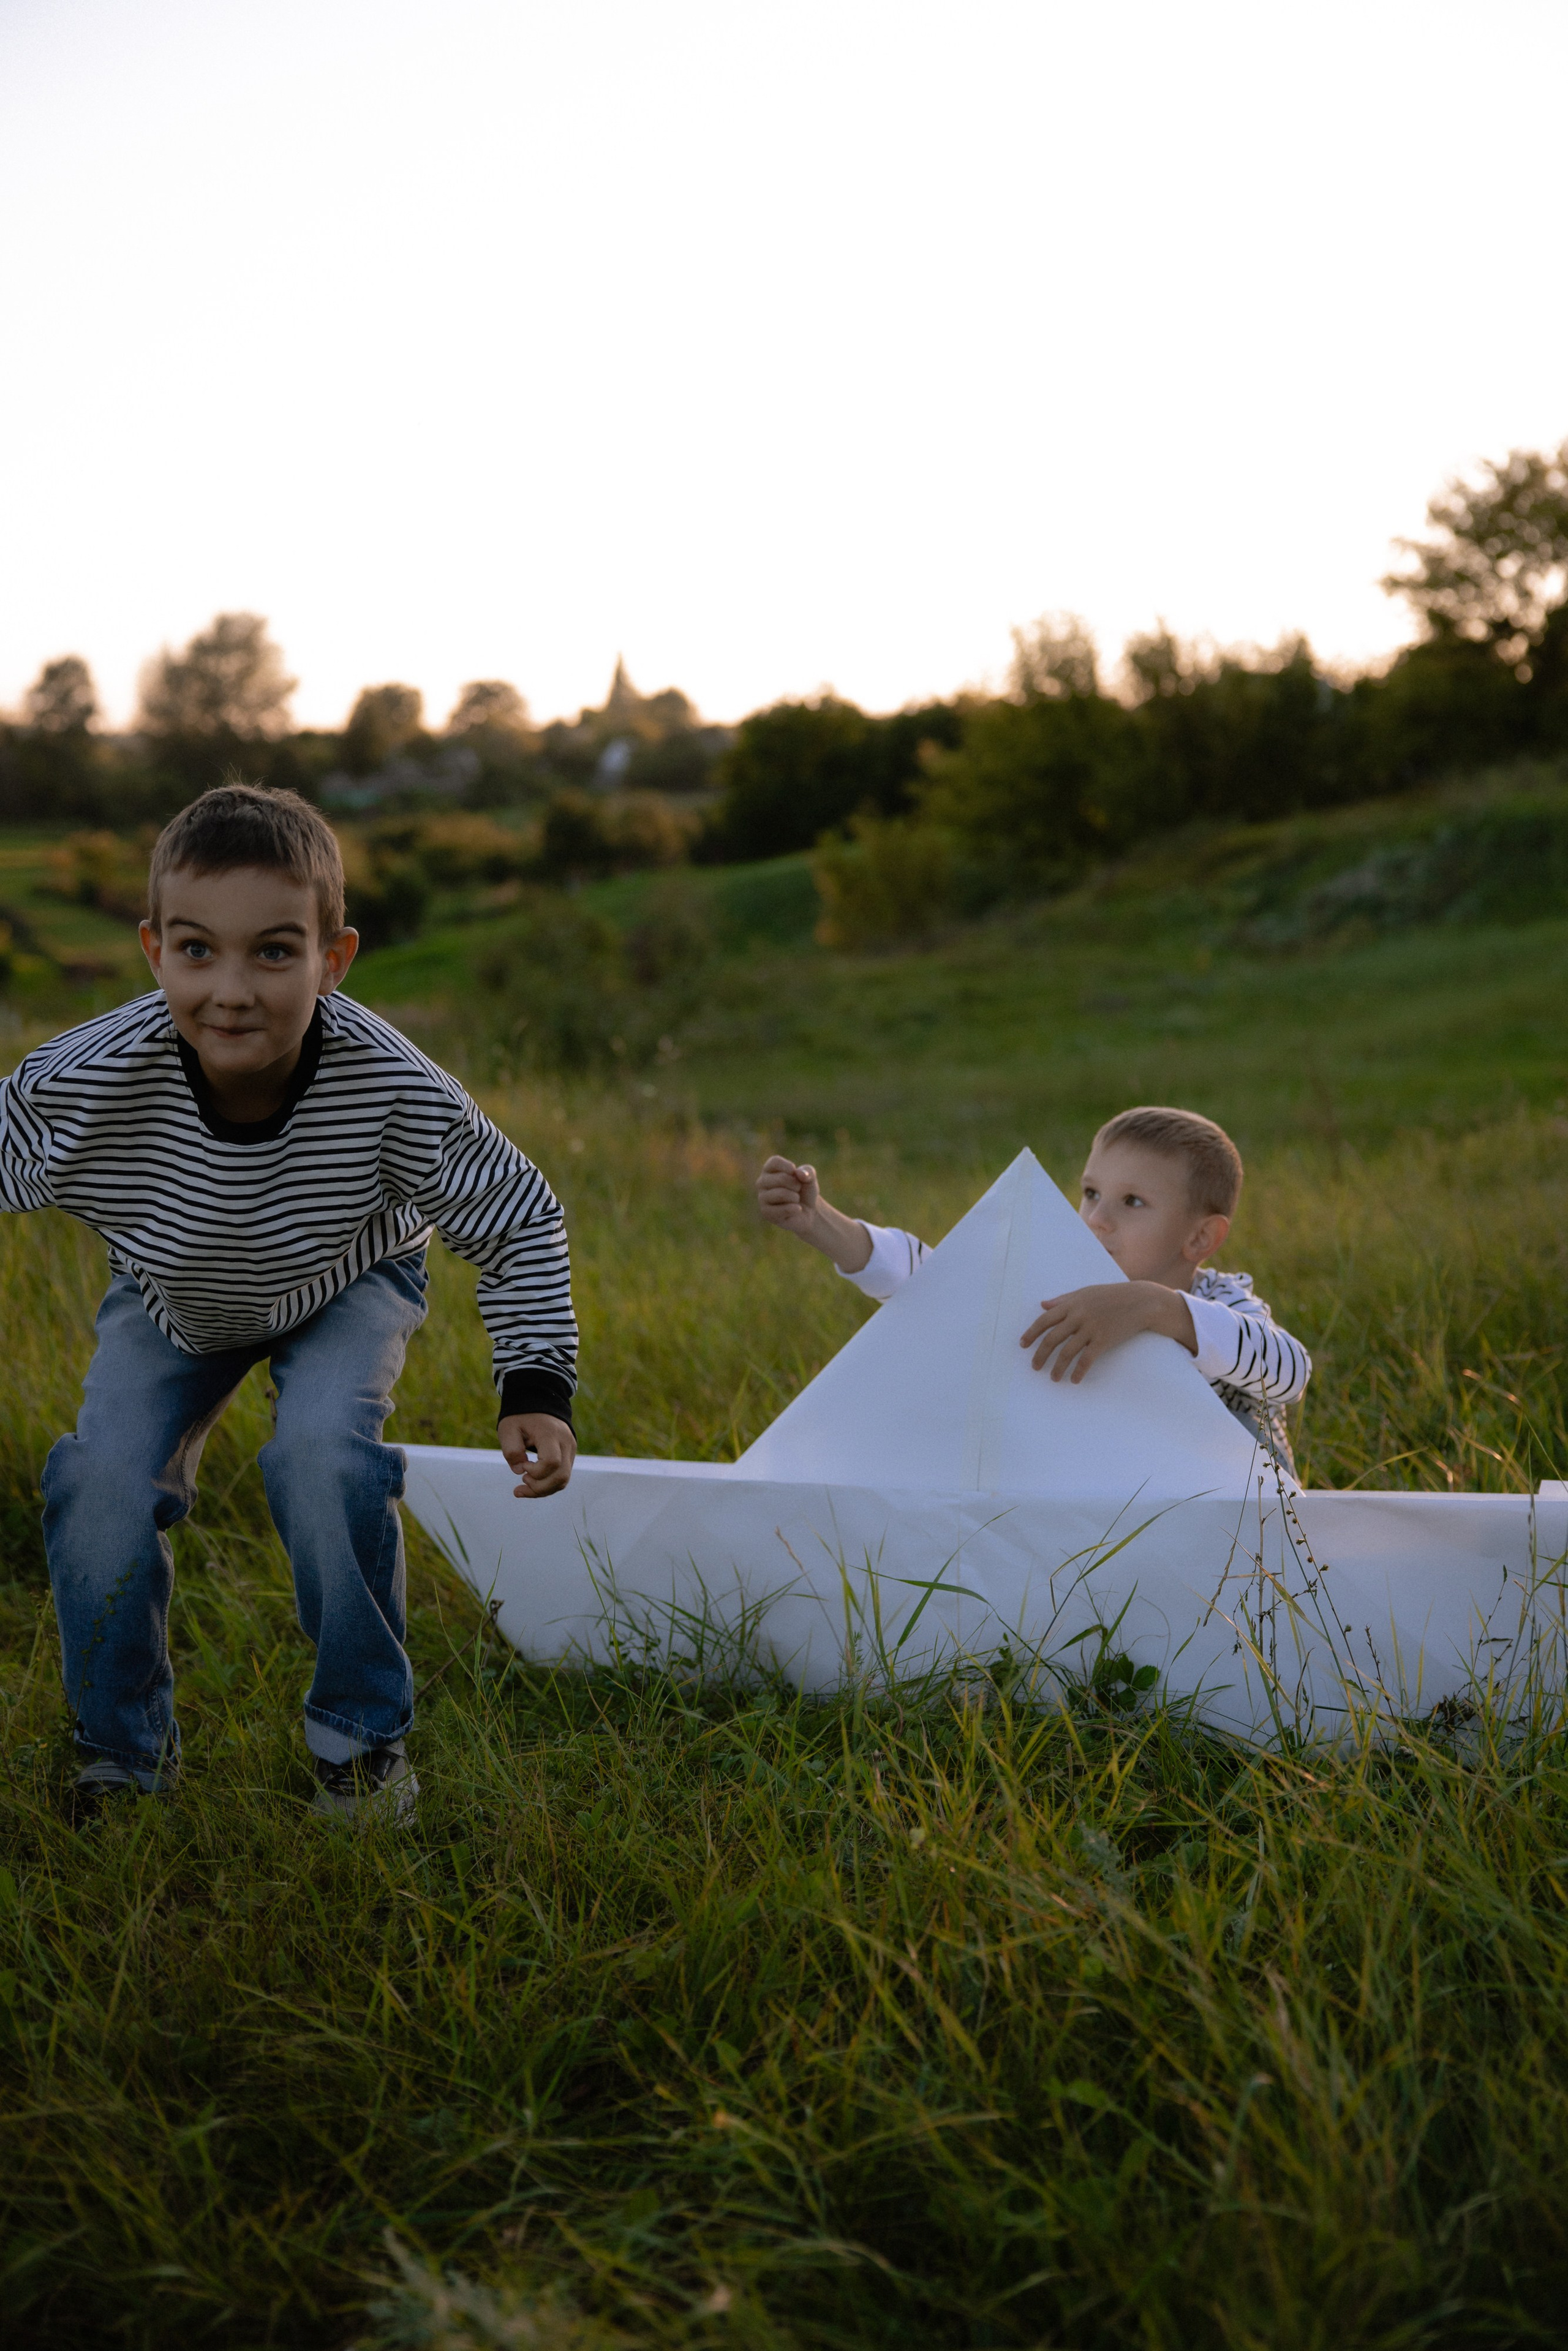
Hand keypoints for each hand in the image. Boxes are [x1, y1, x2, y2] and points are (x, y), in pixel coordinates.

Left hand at [498, 1412, 576, 1497]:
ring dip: (543, 1490)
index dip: (536, 1471)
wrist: (539, 1403)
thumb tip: (520, 1471)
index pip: (551, 1462)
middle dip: (540, 1488)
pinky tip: (531, 1486)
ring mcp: (570, 1450)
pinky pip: (562, 1477)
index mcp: (550, 1433)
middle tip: (522, 1481)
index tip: (523, 1465)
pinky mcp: (569, 1456)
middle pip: (561, 1476)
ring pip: (564, 1480)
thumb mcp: (508, 1429)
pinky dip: (547, 1485)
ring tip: (523, 1487)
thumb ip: (511, 1450)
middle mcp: (565, 1442)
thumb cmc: (521, 1417)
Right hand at [756, 1153, 820, 1233]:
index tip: (795, 1172)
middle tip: (797, 1189)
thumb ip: (807, 1171)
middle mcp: (762, 1182)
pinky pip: (783, 1209)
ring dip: (795, 1197)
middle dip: (796, 1184)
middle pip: (781, 1178)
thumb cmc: (805, 1191)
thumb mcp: (810, 1177)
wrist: (807, 1212)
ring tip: (795, 1199)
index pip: (774, 1162)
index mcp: (769, 1170)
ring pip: (781, 1194)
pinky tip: (796, 1209)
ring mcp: (762, 1198)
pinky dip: (795, 1209)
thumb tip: (799, 1174)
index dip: (788, 1166)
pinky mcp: (766, 1213)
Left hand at [1019, 1281, 1195, 1382]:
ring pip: (1067, 1351)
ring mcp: (1091, 1328)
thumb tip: (1043, 1305)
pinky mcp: (1104, 1340)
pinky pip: (1087, 1359)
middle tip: (1034, 1367)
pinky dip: (1078, 1371)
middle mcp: (1078, 1316)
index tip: (1023, 1345)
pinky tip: (1074, 1380)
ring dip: (1058, 1367)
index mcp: (1071, 1304)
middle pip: (1052, 1338)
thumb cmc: (1111, 1295)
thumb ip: (1063, 1300)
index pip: (1044, 1320)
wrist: (1140, 1300)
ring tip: (1053, 1378)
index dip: (1032, 1333)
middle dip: (1040, 1354)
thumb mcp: (1085, 1292)